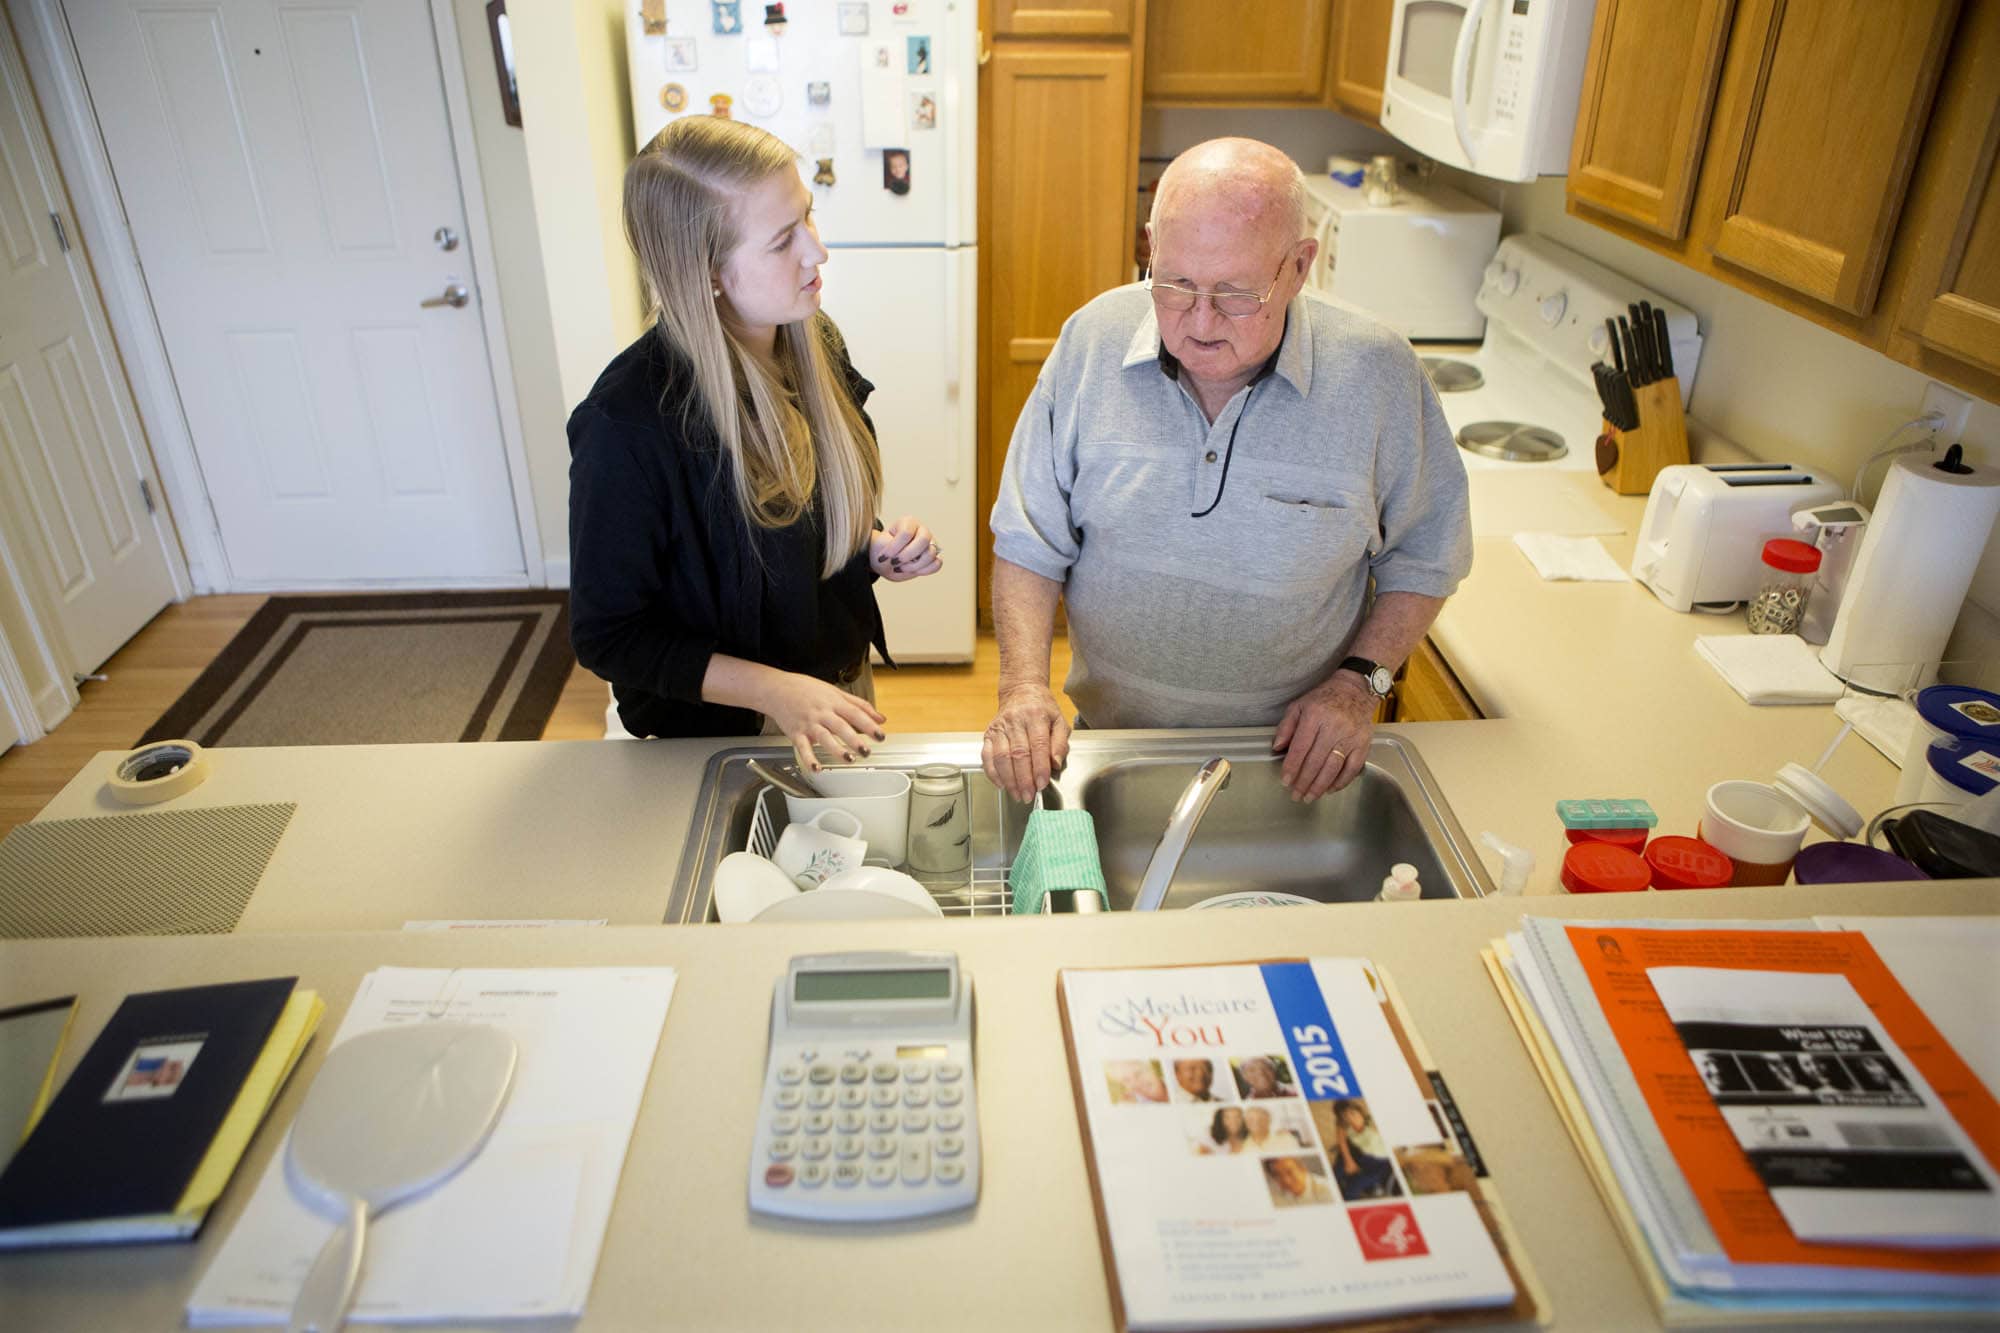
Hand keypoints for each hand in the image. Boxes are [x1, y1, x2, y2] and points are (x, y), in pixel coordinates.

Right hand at [759, 671, 886, 771]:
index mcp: (834, 702)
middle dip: (855, 740)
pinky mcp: (796, 733)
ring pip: (824, 737)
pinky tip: (817, 768)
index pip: (855, 714)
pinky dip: (809, 759)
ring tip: (848, 759)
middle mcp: (822, 713)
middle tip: (866, 751)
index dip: (869, 725)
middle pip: (841, 726)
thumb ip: (859, 705)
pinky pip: (803, 747)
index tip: (880, 735)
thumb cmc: (806, 690)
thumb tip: (881, 718)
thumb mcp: (835, 692)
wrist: (777, 689)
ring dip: (836, 749)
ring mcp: (809, 723)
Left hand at [870, 516, 941, 581]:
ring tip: (901, 567)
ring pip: (930, 554)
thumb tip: (910, 557)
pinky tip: (912, 570)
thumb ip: (893, 546)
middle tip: (894, 562)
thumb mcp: (880, 544)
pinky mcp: (933, 558)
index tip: (883, 557)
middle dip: (906, 555)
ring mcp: (930, 544)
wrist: (885, 560)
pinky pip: (936, 565)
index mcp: (908, 522)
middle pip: (923, 540)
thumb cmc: (882, 548)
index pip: (906, 533)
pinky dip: (924, 570)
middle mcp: (922, 530)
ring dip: (914, 566)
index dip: (894, 547)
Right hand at [981, 683, 1070, 802]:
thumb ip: (1060, 743)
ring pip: (1001, 757)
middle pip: (1018, 754)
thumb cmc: (1042, 708)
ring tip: (1017, 794)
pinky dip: (992, 772)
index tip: (1042, 783)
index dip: (1039, 767)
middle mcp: (1015, 721)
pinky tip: (1001, 784)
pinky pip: (987, 756)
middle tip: (1029, 795)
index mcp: (1036, 716)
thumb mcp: (1059, 721)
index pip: (1037, 745)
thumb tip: (1054, 763)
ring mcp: (1000, 728)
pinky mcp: (989, 734)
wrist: (1020, 691)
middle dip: (1023, 778)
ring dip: (1009, 779)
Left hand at [1271, 673, 1374, 800]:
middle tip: (1296, 795)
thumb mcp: (1300, 705)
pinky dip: (1341, 781)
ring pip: (1333, 768)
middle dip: (1304, 782)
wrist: (1355, 690)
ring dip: (1320, 786)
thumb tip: (1277, 748)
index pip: (1300, 748)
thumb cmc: (1325, 698)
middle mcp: (1334, 727)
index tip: (1285, 781)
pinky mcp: (1363, 744)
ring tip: (1310, 796)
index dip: (1292, 767)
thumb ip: (1286, 726)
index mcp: (1315, 716)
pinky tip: (1330, 789)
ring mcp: (1350, 737)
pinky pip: (1352, 768)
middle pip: (1316, 761)